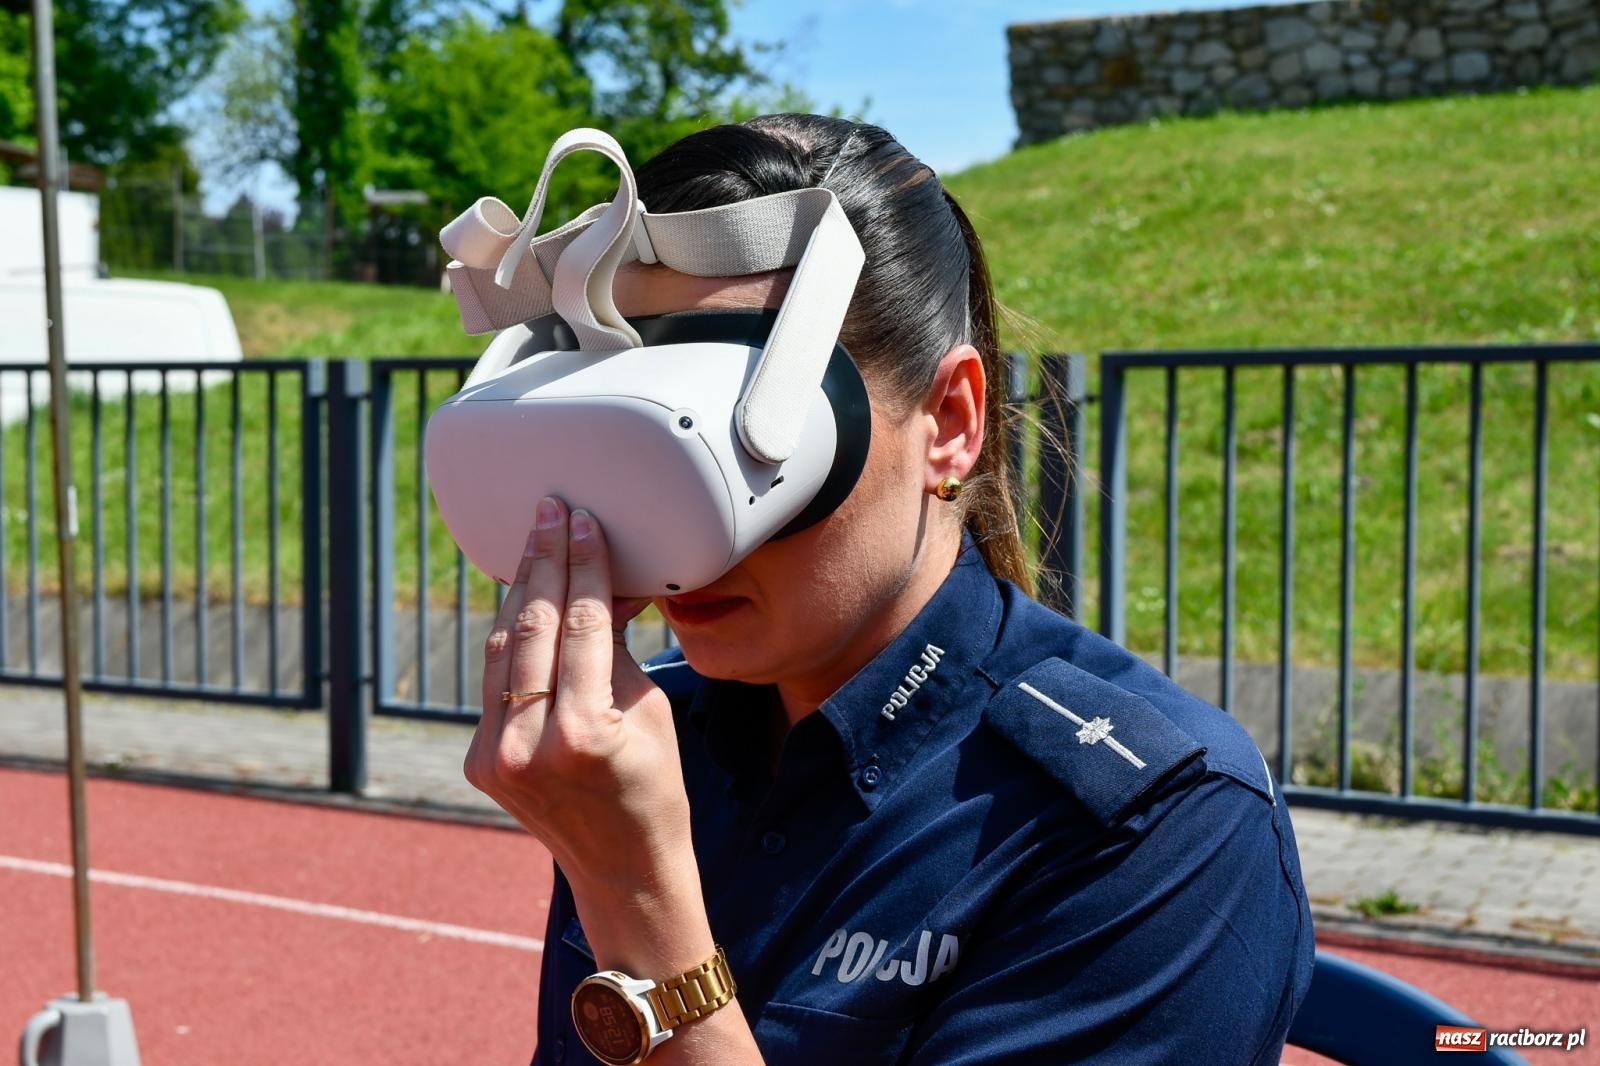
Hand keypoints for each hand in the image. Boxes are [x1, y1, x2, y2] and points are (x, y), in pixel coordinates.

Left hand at [465, 495, 691, 896]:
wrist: (622, 867)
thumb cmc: (653, 785)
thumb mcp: (650, 710)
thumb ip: (615, 648)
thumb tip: (600, 582)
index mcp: (584, 732)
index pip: (582, 625)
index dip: (583, 566)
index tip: (582, 522)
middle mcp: (530, 744)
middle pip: (535, 626)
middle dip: (544, 561)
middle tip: (548, 511)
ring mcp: (497, 755)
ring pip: (503, 648)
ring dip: (520, 590)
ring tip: (534, 542)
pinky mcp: (480, 761)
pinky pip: (494, 681)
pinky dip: (510, 637)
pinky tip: (522, 599)